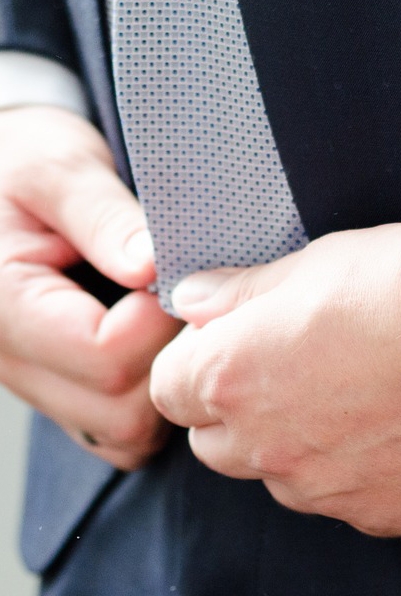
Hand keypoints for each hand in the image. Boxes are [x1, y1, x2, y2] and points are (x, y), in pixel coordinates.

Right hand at [0, 106, 181, 468]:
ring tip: (174, 319)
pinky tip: (161, 344)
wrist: (0, 176)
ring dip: (166, 384)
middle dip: (171, 358)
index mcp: (4, 305)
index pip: (106, 355)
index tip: (175, 275)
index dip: (159, 320)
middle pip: (121, 411)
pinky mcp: (59, 390)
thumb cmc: (23, 161)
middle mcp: (11, 361)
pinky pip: (118, 431)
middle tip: (187, 301)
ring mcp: (36, 384)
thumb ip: (103, 215)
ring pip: (124, 433)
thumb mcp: (58, 166)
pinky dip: (153, 401)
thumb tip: (151, 266)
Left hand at [150, 222, 400, 536]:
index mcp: (234, 377)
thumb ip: (241, 293)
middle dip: (237, 411)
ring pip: (283, 478)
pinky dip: (360, 472)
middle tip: (296, 370)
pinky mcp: (381, 514)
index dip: (196, 363)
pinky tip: (400, 429)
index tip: (234, 344)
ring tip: (358, 399)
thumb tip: (191, 301)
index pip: (169, 388)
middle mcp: (267, 447)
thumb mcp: (316, 263)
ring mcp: (324, 490)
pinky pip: (348, 500)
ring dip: (297, 447)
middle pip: (216, 443)